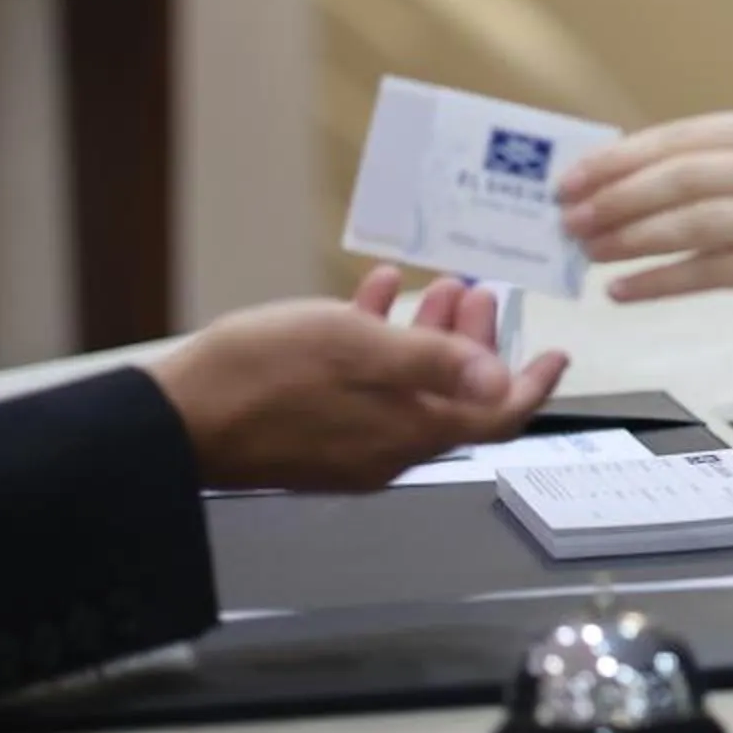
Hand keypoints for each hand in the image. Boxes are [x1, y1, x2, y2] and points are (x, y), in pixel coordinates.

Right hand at [149, 267, 569, 490]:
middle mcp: (385, 448)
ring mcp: (348, 445)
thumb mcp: (356, 348)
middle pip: (455, 397)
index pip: (495, 419)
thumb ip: (435, 363)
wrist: (174, 419)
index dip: (532, 385)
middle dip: (476, 342)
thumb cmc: (260, 375)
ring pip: (410, 387)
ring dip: (428, 334)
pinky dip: (378, 342)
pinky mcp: (313, 434)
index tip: (558, 353)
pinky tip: (374, 296)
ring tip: (435, 284)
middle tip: (480, 292)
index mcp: (407, 432)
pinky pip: (365, 387)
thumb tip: (504, 383)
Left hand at [558, 109, 732, 393]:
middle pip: (689, 174)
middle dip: (618, 196)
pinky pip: (715, 271)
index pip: (690, 135)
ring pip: (698, 221)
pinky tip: (624, 290)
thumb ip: (712, 176)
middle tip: (568, 218)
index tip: (571, 178)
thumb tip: (610, 179)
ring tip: (588, 252)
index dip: (623, 156)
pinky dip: (661, 281)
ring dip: (631, 238)